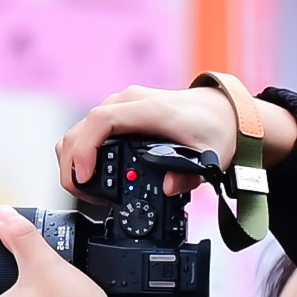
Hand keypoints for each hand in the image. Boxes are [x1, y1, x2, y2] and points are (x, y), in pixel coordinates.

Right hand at [52, 80, 294, 188]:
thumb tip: (168, 187)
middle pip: (82, 128)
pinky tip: (94, 173)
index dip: (85, 150)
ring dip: (75, 158)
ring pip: (81, 129)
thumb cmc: (215, 129)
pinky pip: (91, 131)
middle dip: (72, 163)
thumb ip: (189, 175)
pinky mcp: (121, 114)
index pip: (101, 122)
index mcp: (148, 109)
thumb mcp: (210, 157)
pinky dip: (85, 152)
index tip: (85, 177)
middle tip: (82, 193)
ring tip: (87, 188)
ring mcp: (122, 106)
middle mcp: (129, 102)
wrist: (224, 111)